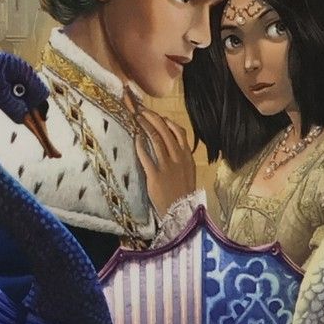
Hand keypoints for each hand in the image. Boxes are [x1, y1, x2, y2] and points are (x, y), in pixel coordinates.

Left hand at [127, 96, 200, 213]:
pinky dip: (140, 144)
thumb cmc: (183, 194)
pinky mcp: (155, 175)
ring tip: (136, 118)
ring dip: (145, 126)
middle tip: (141, 110)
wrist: (182, 213)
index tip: (158, 116)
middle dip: (152, 118)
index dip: (167, 121)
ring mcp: (167, 166)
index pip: (179, 132)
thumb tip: (174, 146)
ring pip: (156, 139)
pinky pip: (146, 156)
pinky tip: (135, 137)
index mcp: (187, 156)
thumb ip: (182, 158)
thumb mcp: (188, 172)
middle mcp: (178, 157)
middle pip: (165, 131)